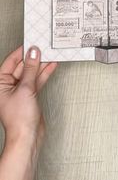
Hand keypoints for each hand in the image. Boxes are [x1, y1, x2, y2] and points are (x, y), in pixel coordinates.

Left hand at [0, 46, 57, 179]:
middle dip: (33, 57)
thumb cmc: (19, 119)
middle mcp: (8, 86)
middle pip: (22, 66)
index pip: (11, 61)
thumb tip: (33, 53)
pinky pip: (37, 80)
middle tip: (43, 47)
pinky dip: (44, 73)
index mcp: (0, 83)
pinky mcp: (30, 96)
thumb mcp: (25, 88)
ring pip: (31, 73)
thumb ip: (31, 69)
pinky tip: (51, 66)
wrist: (28, 137)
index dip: (21, 51)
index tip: (31, 42)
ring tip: (50, 54)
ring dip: (41, 64)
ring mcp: (20, 91)